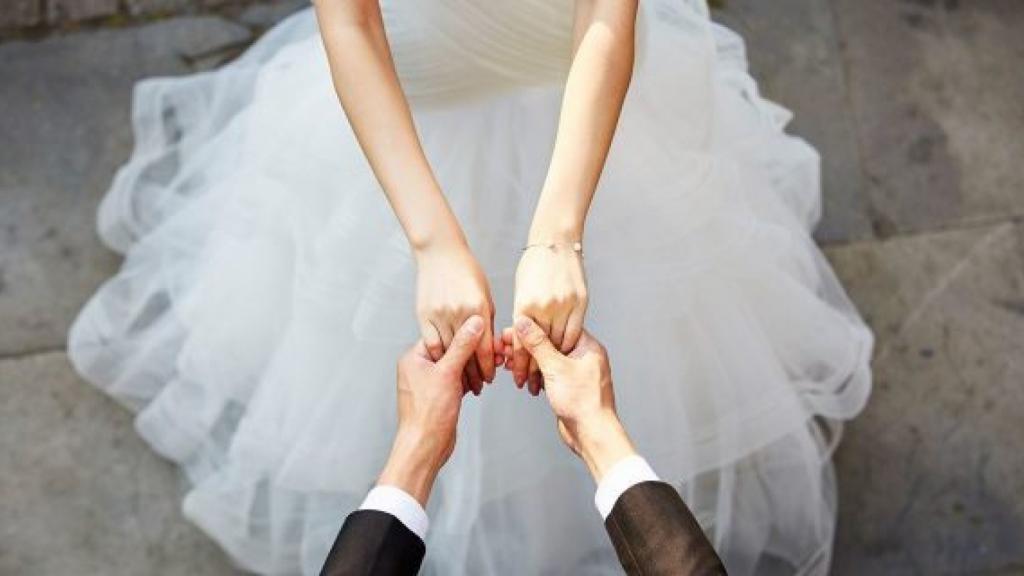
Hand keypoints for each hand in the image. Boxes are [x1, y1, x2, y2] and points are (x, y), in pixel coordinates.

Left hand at [379, 316, 486, 504]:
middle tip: (490, 348)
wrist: (425, 446)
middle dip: (471, 351)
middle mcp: (419, 368)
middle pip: (450, 350)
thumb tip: (474, 323)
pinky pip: (456, 380)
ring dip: (472, 366)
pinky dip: (469, 380)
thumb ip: (462, 346)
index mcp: (413, 357)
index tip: (482, 329)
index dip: (463, 331)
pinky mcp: (439, 396)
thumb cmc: (427, 415)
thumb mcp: (448, 373)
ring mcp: (429, 383)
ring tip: (490, 365)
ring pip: (455, 366)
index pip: (442, 335)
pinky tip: (481, 380)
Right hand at [416, 242, 495, 394]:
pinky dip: (438, 356)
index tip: (490, 377)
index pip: (484, 348)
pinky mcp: (424, 314)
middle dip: (473, 373)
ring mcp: (439, 314)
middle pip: (466, 354)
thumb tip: (492, 346)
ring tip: (461, 380)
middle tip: (478, 385)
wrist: (440, 252)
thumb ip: (488, 321)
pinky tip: (443, 363)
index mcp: (479, 308)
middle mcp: (459, 313)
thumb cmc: (466, 270)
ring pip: (447, 352)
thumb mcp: (485, 295)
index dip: (488, 367)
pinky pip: (431, 343)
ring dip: (455, 369)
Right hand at [504, 318, 635, 481]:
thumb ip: (538, 344)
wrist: (592, 434)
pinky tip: (520, 374)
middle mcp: (584, 357)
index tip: (514, 328)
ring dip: (528, 360)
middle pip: (550, 343)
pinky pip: (549, 374)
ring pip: (548, 359)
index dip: (534, 327)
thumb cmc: (584, 403)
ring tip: (508, 360)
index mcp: (587, 346)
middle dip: (526, 345)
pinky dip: (535, 373)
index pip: (557, 327)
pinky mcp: (569, 387)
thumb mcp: (556, 368)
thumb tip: (525, 323)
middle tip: (505, 345)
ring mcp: (576, 372)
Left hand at [511, 245, 587, 392]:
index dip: (519, 364)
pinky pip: (576, 331)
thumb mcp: (520, 290)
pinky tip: (565, 354)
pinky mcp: (581, 302)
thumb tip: (519, 338)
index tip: (518, 378)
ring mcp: (564, 304)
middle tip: (531, 384)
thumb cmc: (534, 264)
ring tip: (548, 375)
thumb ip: (521, 315)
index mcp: (524, 305)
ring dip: (554, 361)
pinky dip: (569, 345)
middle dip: (536, 369)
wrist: (556, 241)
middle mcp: (544, 307)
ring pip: (559, 343)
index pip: (521, 344)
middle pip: (541, 348)